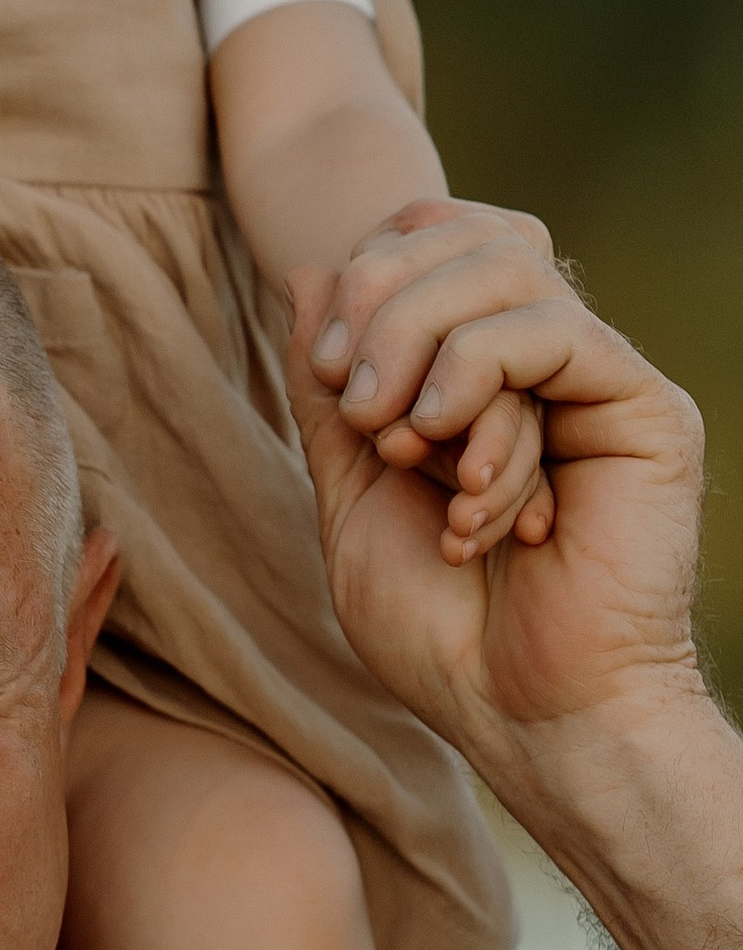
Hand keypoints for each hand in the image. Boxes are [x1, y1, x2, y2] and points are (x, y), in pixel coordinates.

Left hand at [287, 206, 708, 775]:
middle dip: (383, 302)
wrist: (524, 712)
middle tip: (353, 400)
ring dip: (423, 343)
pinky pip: (555, 330)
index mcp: (480, 376)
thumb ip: (328, 391)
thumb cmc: (439, 630)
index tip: (322, 373)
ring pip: (509, 266)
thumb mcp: (349, 494)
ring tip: (400, 445)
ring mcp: (595, 380)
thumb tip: (309, 270)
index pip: (432, 242)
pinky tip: (453, 462)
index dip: (367, 275)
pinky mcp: (639, 407)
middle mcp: (545, 365)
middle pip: (465, 236)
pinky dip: (480, 378)